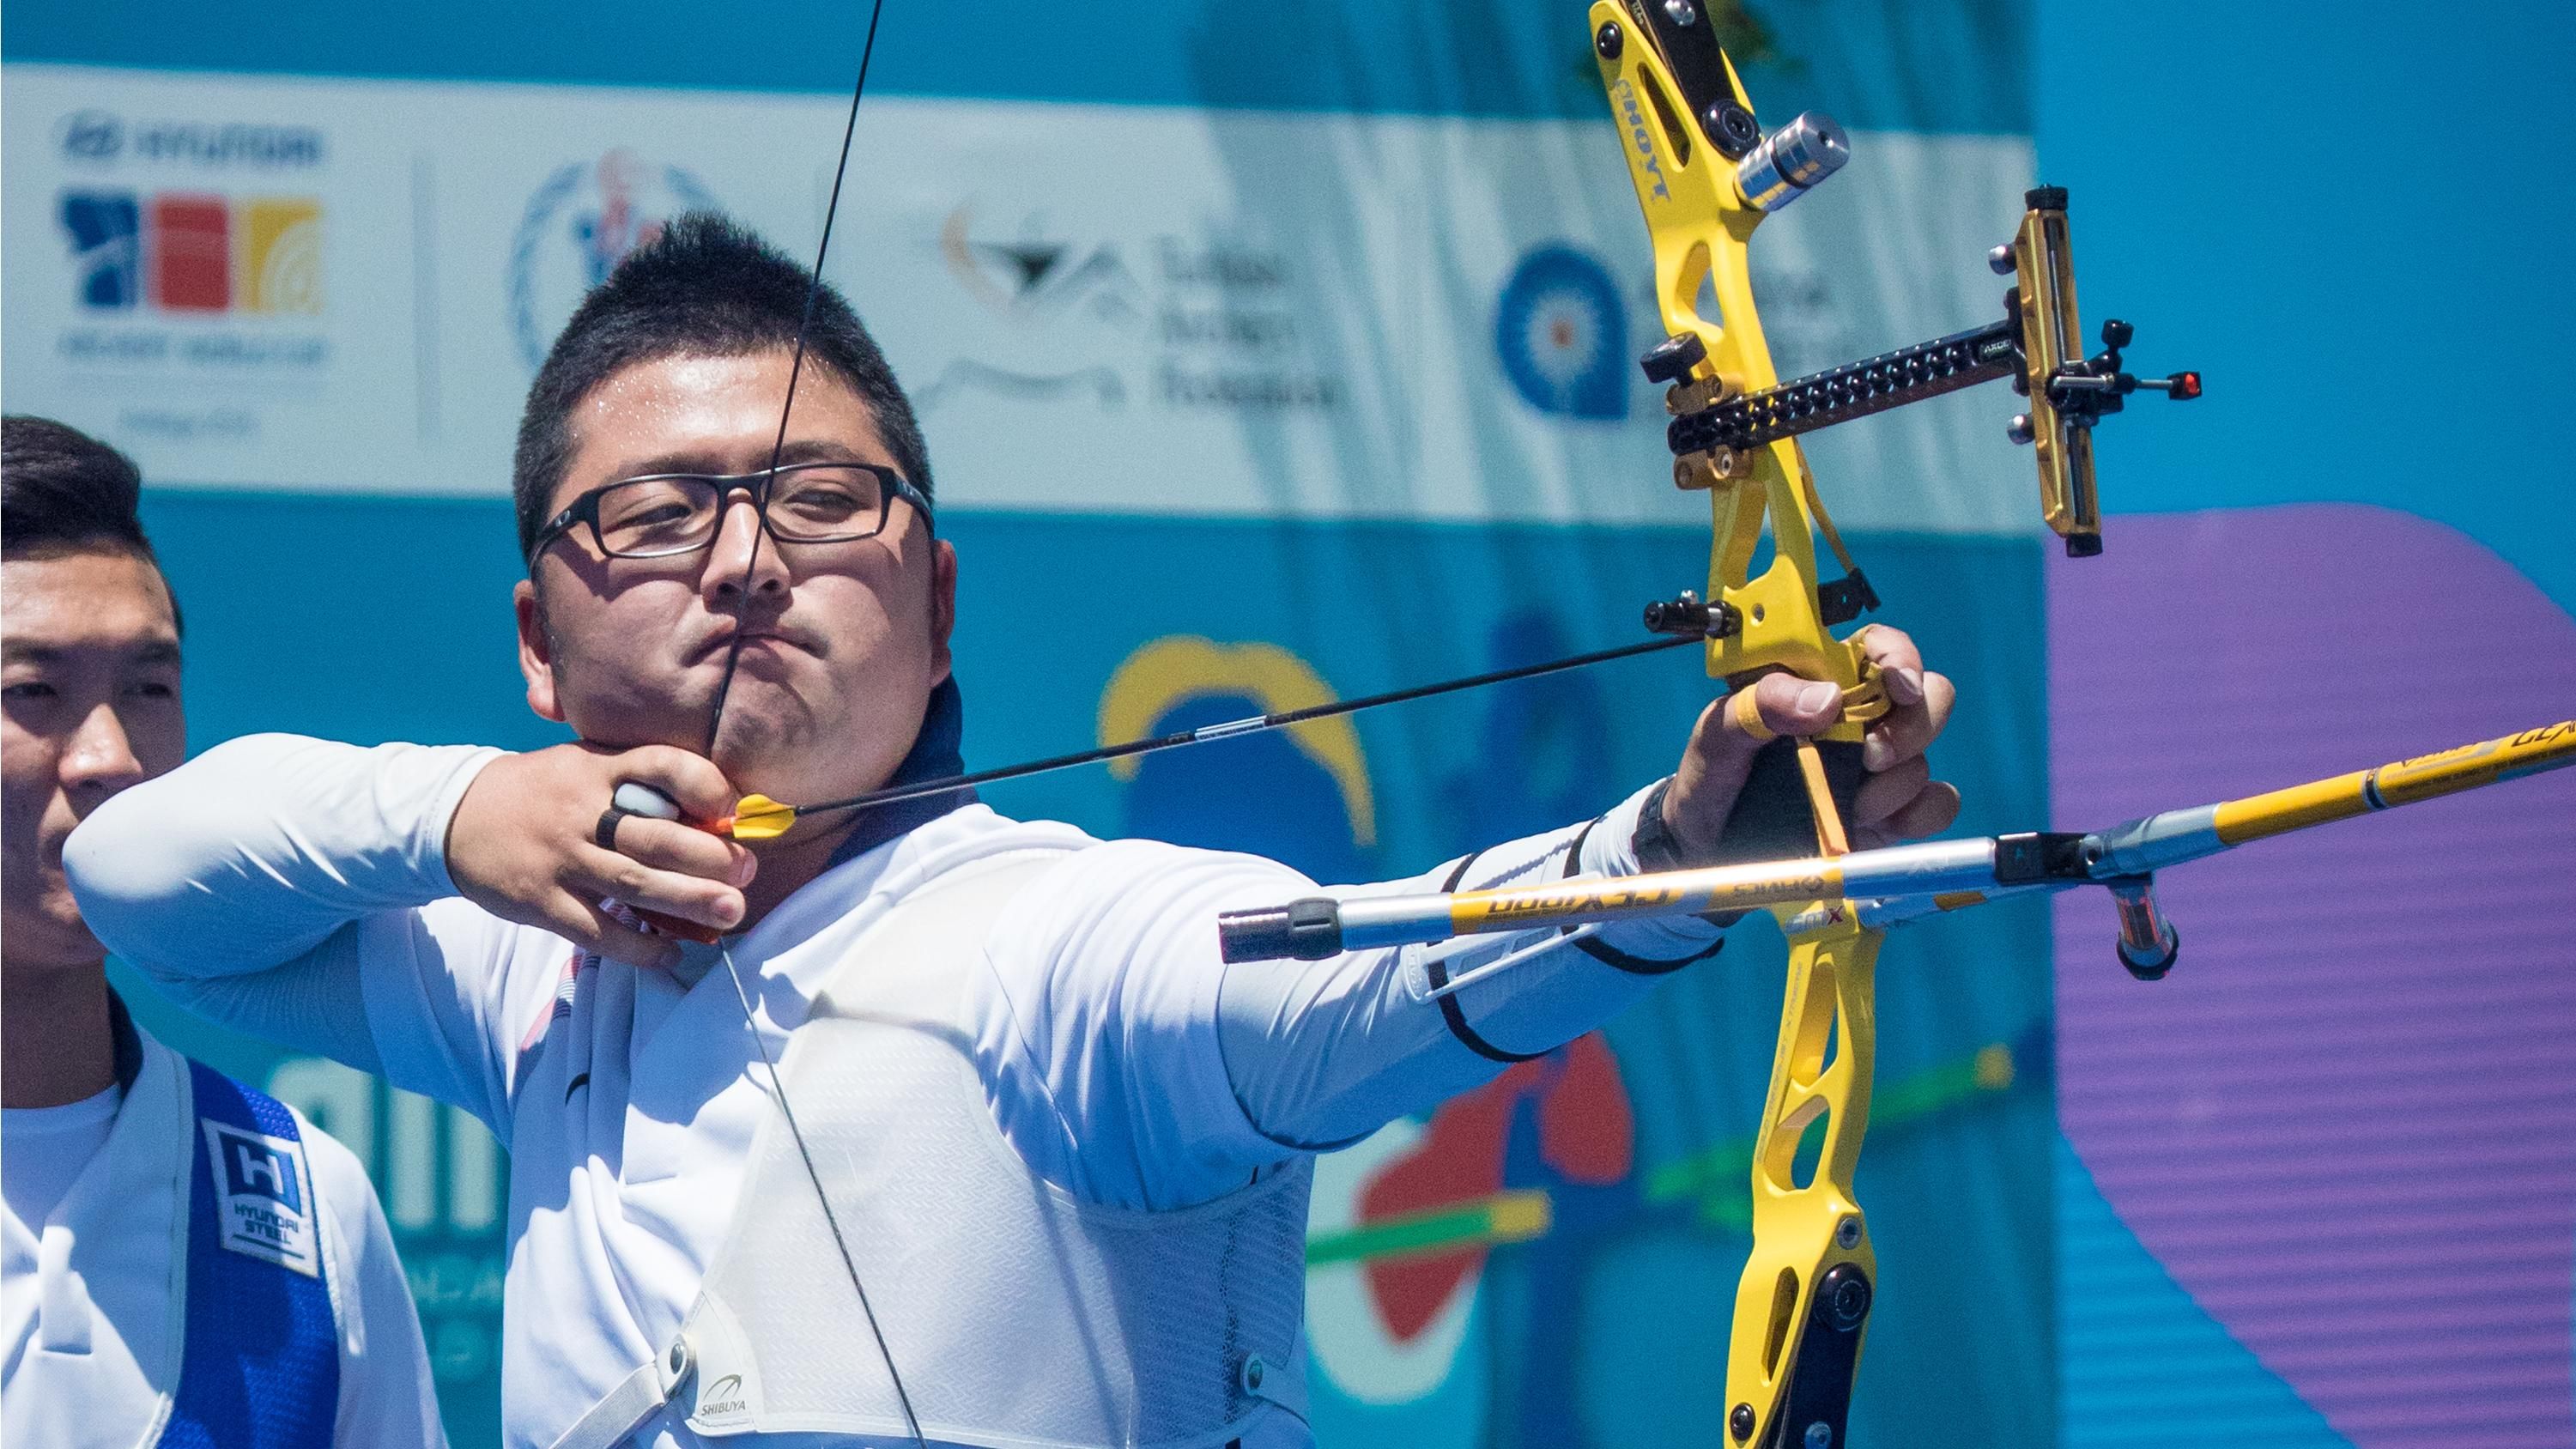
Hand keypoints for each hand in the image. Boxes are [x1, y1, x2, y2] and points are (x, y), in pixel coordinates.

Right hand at [445, 742, 755, 967]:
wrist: (456, 818)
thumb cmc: (545, 792)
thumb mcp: (585, 766)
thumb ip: (638, 782)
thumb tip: (716, 815)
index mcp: (598, 769)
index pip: (659, 764)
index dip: (702, 784)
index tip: (730, 806)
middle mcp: (581, 811)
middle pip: (655, 835)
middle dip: (710, 856)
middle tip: (747, 872)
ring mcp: (560, 859)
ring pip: (634, 883)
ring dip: (689, 901)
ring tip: (731, 912)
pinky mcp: (540, 901)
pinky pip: (597, 931)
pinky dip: (638, 946)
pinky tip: (670, 952)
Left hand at [1662, 624, 1960, 856]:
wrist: (1707, 846)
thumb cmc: (1713, 775)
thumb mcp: (1720, 733)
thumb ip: (1763, 703)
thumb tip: (1827, 698)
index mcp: (1822, 682)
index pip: (1882, 648)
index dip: (1901, 658)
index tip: (1897, 684)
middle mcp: (1861, 718)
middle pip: (1928, 697)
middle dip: (1911, 727)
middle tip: (1869, 756)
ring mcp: (1879, 767)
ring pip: (1925, 758)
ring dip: (1891, 785)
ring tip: (1847, 803)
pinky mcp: (1891, 813)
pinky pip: (1936, 804)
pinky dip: (1918, 814)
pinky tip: (1876, 822)